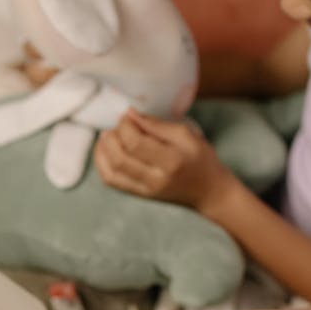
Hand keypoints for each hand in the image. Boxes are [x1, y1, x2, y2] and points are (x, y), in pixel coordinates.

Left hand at [93, 109, 231, 210]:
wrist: (208, 192)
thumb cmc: (200, 159)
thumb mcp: (186, 134)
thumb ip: (157, 125)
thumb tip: (130, 114)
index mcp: (171, 161)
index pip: (135, 144)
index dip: (125, 126)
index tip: (128, 115)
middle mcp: (155, 180)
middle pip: (120, 158)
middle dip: (113, 136)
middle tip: (119, 125)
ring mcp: (146, 191)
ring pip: (111, 172)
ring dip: (103, 150)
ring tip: (109, 135)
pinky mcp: (139, 195)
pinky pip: (112, 181)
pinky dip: (102, 164)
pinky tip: (105, 150)